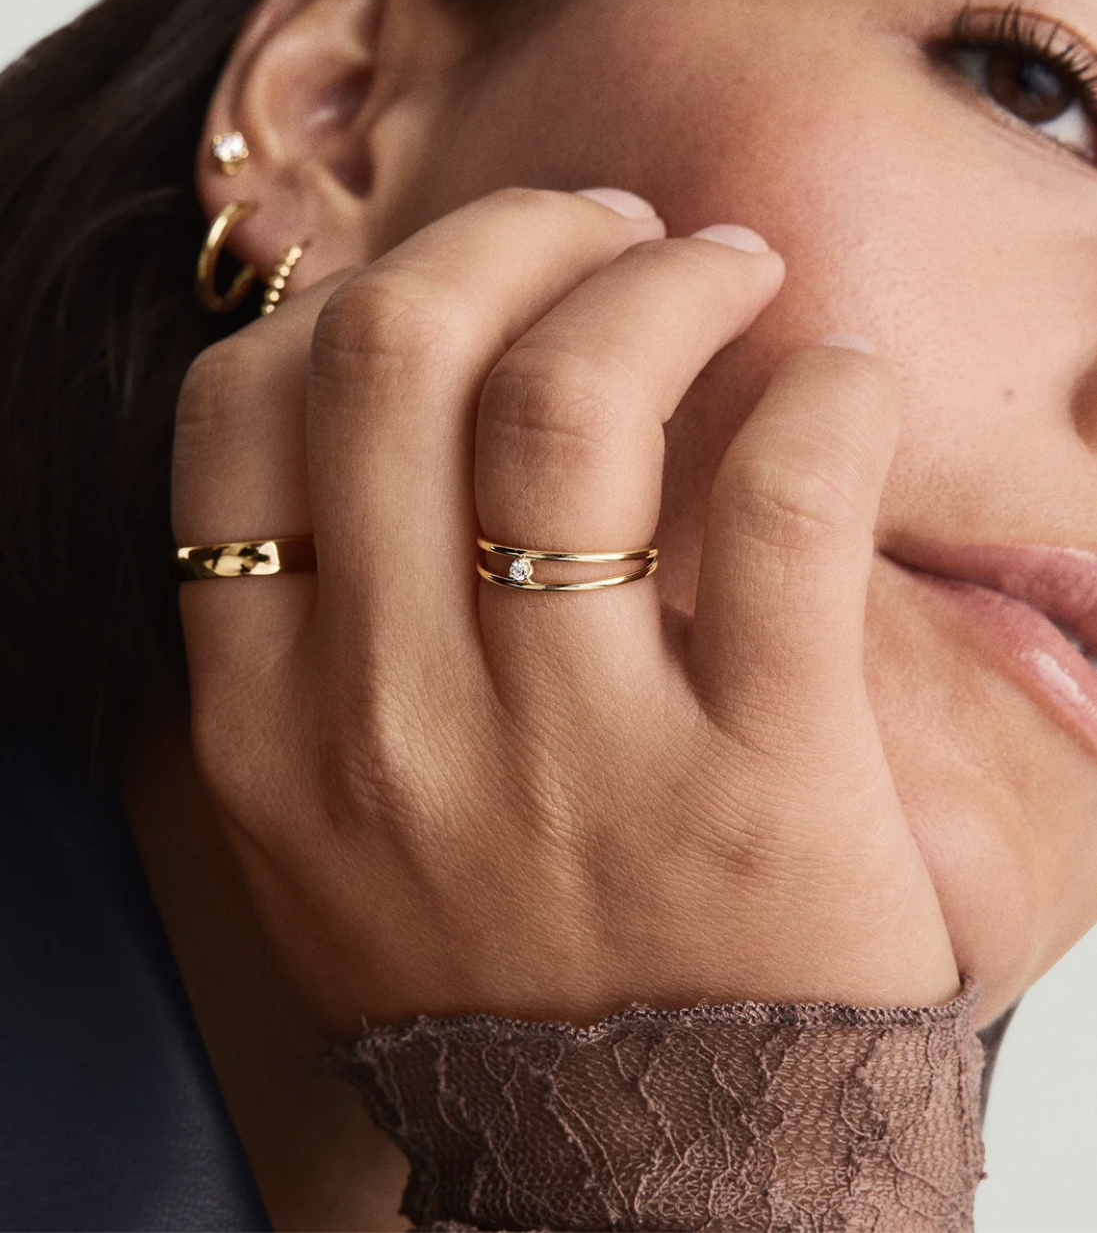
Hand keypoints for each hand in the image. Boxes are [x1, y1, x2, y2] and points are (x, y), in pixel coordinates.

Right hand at [172, 187, 958, 1033]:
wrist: (648, 1190)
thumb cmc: (508, 965)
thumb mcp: (341, 821)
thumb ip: (328, 633)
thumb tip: (386, 392)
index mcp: (276, 722)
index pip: (240, 414)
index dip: (351, 298)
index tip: (460, 291)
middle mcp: (394, 724)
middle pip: (400, 353)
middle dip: (513, 237)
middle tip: (614, 234)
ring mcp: (572, 758)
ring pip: (571, 398)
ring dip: (663, 283)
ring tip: (729, 272)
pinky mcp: (758, 785)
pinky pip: (779, 513)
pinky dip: (823, 399)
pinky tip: (841, 383)